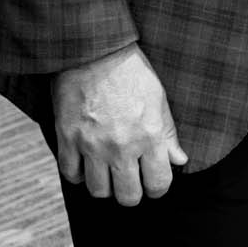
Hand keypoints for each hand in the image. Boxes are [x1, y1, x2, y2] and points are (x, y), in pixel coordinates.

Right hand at [52, 44, 187, 204]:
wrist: (92, 50)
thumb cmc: (130, 71)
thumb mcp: (158, 98)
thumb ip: (169, 134)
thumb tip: (179, 160)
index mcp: (149, 136)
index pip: (159, 184)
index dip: (158, 188)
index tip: (153, 183)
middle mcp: (122, 146)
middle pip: (128, 196)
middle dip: (132, 193)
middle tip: (130, 181)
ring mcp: (92, 145)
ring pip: (98, 191)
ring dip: (104, 186)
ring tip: (107, 173)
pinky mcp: (68, 138)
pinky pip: (70, 174)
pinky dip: (77, 174)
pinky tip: (84, 163)